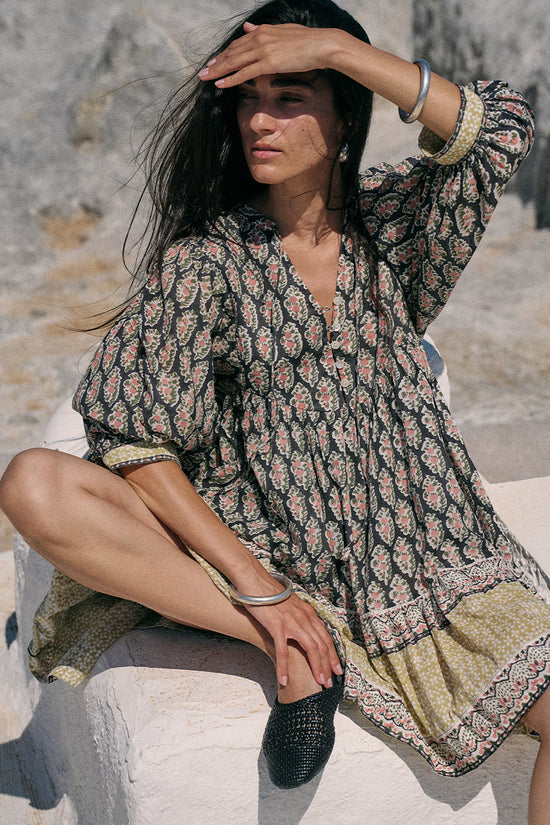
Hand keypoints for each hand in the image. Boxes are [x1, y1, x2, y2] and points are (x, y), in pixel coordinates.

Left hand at [198, 22, 342, 87]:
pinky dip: (230, 79)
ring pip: (234, 62)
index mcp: (264, 31)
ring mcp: (263, 50)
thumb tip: (249, 27)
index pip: (239, 43)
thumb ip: (264, 31)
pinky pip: (244, 72)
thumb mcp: (284, 32)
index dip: (225, 53)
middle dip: (216, 63)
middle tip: (203, 71)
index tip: (214, 61)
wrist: (322, 45)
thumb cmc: (308, 41)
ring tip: (205, 78)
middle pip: (232, 52)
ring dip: (218, 71)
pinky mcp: (268, 62)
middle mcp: (260, 38)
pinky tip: (220, 84)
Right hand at [244, 590, 342, 688]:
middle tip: (330, 682)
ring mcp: (292, 622)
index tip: (336, 669)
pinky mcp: (277, 626)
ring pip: (310, 648)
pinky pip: (283, 650)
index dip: (333, 655)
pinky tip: (284, 680)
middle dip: (328, 665)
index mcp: (308, 612)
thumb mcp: (292, 604)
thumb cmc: (270, 593)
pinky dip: (284, 667)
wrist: (255, 581)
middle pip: (322, 645)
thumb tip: (304, 627)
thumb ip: (300, 615)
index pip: (326, 637)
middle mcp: (304, 617)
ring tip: (318, 682)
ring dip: (316, 667)